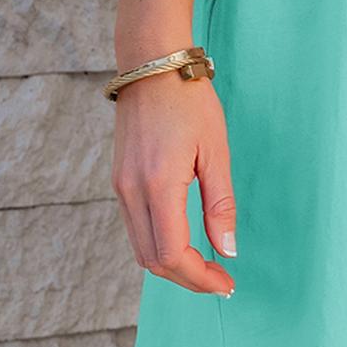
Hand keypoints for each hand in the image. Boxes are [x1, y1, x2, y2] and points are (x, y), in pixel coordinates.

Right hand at [111, 68, 237, 296]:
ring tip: (206, 265)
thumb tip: (228, 250)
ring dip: (172, 265)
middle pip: (153, 261)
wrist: (151, 64)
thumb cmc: (190, 100)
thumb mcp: (216, 150)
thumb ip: (220, 204)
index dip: (199, 278)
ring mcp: (120, 187)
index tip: (226, 283)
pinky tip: (184, 241)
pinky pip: (135, 228)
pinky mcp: (119, 181)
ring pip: (141, 249)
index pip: (172, 255)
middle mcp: (131, 191)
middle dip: (187, 278)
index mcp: (158, 184)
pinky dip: (158, 245)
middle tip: (220, 280)